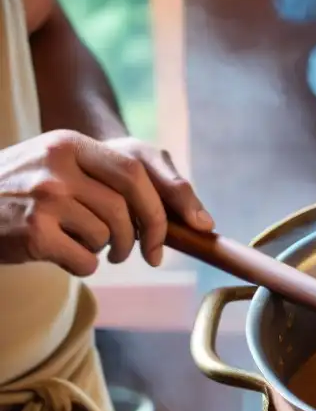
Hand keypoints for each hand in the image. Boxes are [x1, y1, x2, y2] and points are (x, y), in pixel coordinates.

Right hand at [0, 129, 213, 275]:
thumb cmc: (23, 192)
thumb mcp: (60, 166)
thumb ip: (111, 178)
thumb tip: (197, 218)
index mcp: (70, 143)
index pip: (135, 170)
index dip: (164, 205)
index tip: (180, 230)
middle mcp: (57, 165)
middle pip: (127, 206)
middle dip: (146, 235)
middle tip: (146, 254)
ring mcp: (43, 198)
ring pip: (107, 235)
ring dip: (106, 250)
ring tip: (85, 245)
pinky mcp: (33, 232)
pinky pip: (86, 261)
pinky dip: (82, 267)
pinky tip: (61, 255)